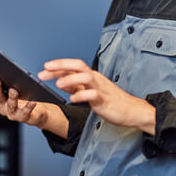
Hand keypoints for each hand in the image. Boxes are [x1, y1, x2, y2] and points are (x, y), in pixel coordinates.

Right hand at [0, 72, 47, 126]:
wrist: (36, 112)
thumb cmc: (24, 95)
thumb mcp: (15, 85)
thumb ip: (10, 78)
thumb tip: (8, 68)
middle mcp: (2, 105)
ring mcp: (11, 112)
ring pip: (10, 105)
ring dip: (11, 98)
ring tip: (14, 90)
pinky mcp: (23, 117)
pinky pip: (25, 112)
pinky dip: (28, 107)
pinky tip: (33, 101)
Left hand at [39, 59, 155, 134]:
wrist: (130, 110)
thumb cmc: (111, 101)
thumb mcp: (90, 91)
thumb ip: (76, 86)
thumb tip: (61, 81)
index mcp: (91, 76)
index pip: (73, 66)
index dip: (58, 65)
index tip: (45, 67)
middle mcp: (95, 79)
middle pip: (78, 65)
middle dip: (60, 66)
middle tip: (45, 70)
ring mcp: (100, 88)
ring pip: (85, 77)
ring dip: (70, 79)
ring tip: (58, 85)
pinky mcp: (104, 100)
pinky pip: (92, 95)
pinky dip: (81, 96)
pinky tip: (73, 100)